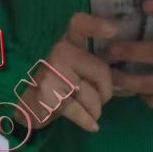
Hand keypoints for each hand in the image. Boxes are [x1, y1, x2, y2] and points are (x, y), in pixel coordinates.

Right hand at [19, 14, 115, 132]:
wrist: (27, 107)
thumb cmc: (57, 88)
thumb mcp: (73, 70)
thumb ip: (93, 69)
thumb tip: (125, 83)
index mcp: (67, 43)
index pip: (79, 25)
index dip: (96, 25)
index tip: (113, 31)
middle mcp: (59, 54)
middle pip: (101, 71)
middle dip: (107, 92)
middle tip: (102, 101)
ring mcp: (52, 75)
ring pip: (92, 97)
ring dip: (96, 111)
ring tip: (91, 113)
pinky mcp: (49, 97)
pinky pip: (80, 112)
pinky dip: (89, 122)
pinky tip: (92, 126)